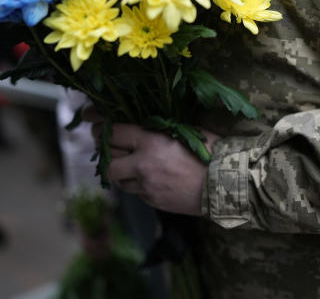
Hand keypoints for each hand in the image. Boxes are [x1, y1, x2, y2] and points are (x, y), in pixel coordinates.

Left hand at [84, 108, 217, 215]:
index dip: (99, 124)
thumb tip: (141, 123)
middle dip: (105, 149)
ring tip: (129, 162)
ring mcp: (147, 186)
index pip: (113, 132)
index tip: (91, 119)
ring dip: (120, 169)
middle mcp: (143, 164)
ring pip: (118, 179)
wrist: (228, 184)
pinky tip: (150, 177)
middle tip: (107, 142)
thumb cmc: (214, 151)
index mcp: (151, 141)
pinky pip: (136, 192)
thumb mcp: (186, 129)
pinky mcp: (154, 201)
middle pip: (108, 159)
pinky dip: (137, 184)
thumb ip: (160, 129)